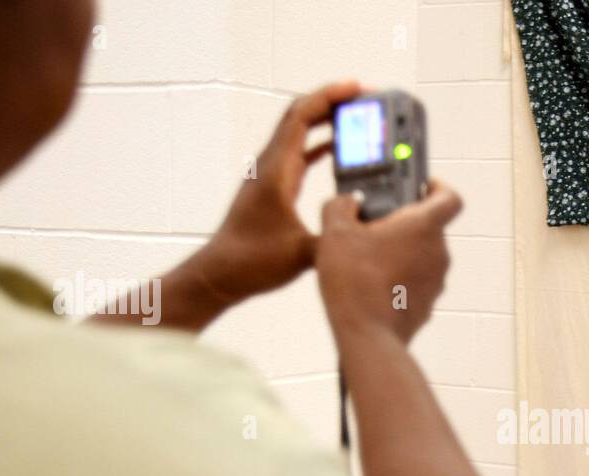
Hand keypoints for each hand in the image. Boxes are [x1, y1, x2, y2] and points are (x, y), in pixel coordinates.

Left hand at [188, 80, 367, 311]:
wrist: (221, 273)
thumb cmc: (252, 261)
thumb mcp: (302, 253)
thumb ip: (336, 237)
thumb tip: (368, 227)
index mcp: (276, 170)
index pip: (302, 116)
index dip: (330, 96)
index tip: (357, 89)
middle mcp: (271, 164)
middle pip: (300, 115)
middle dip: (331, 100)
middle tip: (364, 97)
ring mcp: (270, 174)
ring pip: (298, 132)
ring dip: (325, 119)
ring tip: (356, 116)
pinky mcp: (273, 187)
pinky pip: (299, 154)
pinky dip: (319, 144)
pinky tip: (338, 148)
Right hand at [315, 178, 462, 346]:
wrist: (367, 335)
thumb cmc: (355, 280)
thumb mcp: (335, 231)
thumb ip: (341, 205)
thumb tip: (347, 203)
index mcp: (424, 226)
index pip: (449, 197)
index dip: (437, 187)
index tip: (421, 187)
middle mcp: (439, 252)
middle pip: (428, 228)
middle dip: (403, 224)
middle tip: (373, 226)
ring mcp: (437, 281)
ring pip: (421, 257)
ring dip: (400, 253)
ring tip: (366, 259)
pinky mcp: (428, 305)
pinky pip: (416, 283)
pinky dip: (400, 279)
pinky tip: (372, 285)